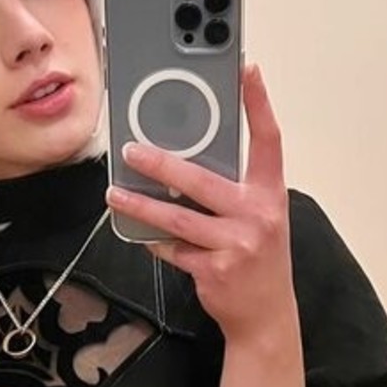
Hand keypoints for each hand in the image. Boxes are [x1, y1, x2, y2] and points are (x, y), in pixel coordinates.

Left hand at [105, 64, 294, 344]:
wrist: (266, 315)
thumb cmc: (259, 258)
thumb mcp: (260, 217)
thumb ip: (234, 189)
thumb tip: (185, 160)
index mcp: (271, 194)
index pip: (268, 140)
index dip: (259, 103)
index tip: (247, 71)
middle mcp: (257, 215)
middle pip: (203, 181)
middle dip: (162, 164)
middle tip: (132, 150)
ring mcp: (237, 244)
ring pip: (177, 218)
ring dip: (141, 205)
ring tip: (116, 194)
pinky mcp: (214, 270)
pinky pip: (173, 248)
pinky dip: (155, 241)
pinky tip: (141, 233)